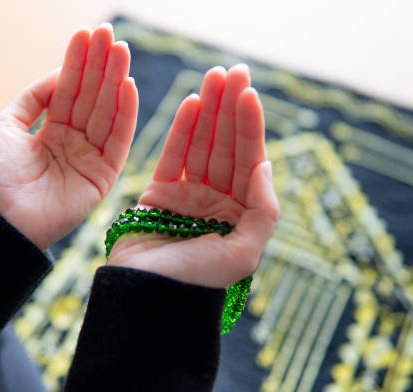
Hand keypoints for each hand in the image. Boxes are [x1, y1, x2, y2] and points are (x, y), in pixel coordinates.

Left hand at [0, 23, 137, 249]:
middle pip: (92, 98)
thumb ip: (35, 97)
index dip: (80, 63)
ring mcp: (90, 159)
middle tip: (111, 35)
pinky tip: (128, 87)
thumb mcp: (6, 124)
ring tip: (121, 51)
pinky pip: (118, 141)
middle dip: (101, 66)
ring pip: (107, 114)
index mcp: (52, 131)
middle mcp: (75, 142)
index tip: (90, 34)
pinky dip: (125, 115)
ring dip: (115, 82)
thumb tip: (61, 71)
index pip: (71, 91)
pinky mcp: (104, 177)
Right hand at [107, 65, 278, 288]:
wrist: (146, 299)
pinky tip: (191, 103)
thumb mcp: (243, 253)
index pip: (249, 162)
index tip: (248, 93)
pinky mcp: (158, 195)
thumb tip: (265, 165)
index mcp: (241, 215)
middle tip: (232, 72)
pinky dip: (181, 131)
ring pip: (200, 146)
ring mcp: (188, 197)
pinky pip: (172, 157)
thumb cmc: (196, 282)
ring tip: (213, 77)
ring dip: (208, 111)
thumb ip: (263, 210)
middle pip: (226, 147)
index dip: (249, 127)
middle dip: (230, 109)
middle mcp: (217, 203)